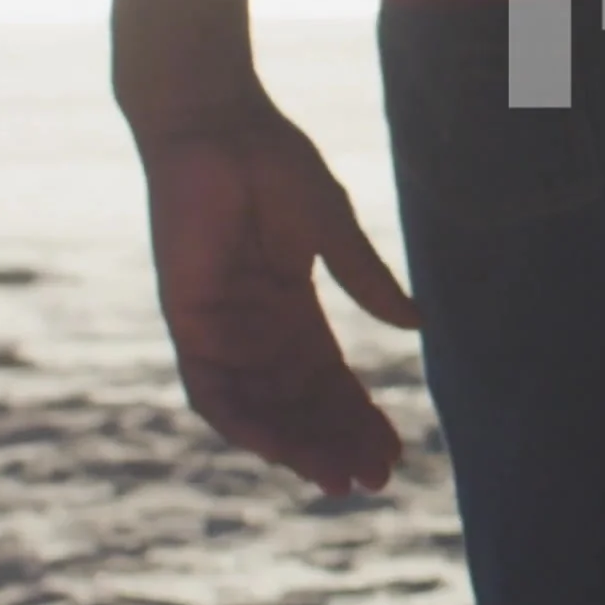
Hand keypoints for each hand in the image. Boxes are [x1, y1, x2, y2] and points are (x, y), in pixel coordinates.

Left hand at [134, 100, 420, 496]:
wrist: (212, 123)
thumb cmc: (270, 161)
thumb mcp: (332, 228)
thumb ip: (366, 280)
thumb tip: (417, 327)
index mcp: (290, 308)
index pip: (329, 380)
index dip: (360, 417)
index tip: (397, 452)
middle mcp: (254, 329)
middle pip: (300, 405)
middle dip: (336, 444)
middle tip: (373, 482)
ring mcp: (220, 329)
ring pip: (259, 409)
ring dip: (295, 445)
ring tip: (336, 477)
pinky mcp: (188, 320)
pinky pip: (210, 389)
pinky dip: (241, 422)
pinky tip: (276, 450)